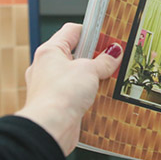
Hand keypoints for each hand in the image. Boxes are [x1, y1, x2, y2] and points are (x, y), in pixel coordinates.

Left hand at [16, 23, 122, 155]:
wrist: (50, 128)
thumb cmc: (60, 95)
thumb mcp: (89, 70)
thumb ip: (104, 61)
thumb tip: (114, 52)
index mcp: (49, 51)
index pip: (72, 31)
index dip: (92, 32)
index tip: (108, 37)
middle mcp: (46, 67)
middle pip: (75, 54)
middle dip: (95, 57)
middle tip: (113, 59)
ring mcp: (50, 87)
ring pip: (76, 76)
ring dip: (93, 78)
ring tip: (110, 78)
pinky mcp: (57, 105)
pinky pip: (75, 94)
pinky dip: (88, 94)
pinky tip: (101, 96)